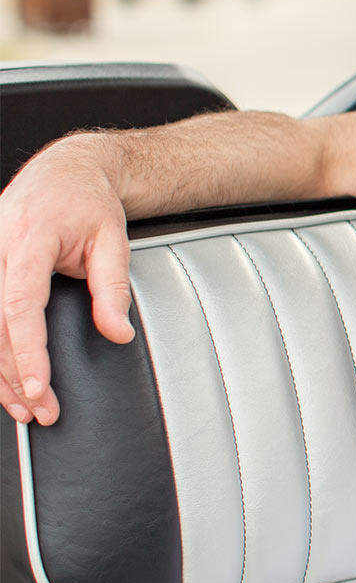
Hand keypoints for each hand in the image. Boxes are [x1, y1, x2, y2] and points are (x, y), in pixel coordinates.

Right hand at [0, 137, 135, 426]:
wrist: (65, 171)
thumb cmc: (88, 202)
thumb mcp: (113, 240)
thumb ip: (112, 289)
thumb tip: (118, 333)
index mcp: (28, 239)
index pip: (20, 305)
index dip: (26, 352)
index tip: (38, 387)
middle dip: (14, 374)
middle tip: (39, 410)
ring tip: (22, 407)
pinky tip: (2, 379)